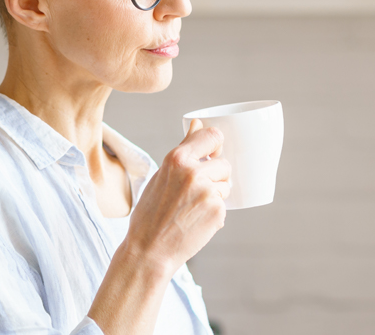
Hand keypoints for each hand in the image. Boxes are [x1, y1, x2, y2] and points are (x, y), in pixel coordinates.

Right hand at [120, 119, 230, 272]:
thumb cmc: (151, 214)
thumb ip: (183, 151)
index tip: (213, 155)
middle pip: (224, 165)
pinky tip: (194, 222)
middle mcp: (193, 171)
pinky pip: (224, 206)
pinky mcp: (217, 211)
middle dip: (215, 178)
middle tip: (193, 195)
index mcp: (177, 158)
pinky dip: (214, 214)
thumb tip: (197, 122)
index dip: (216, 146)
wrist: (149, 250)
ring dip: (215, 197)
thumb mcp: (162, 175)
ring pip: (226, 186)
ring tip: (191, 210)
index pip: (213, 136)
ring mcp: (207, 191)